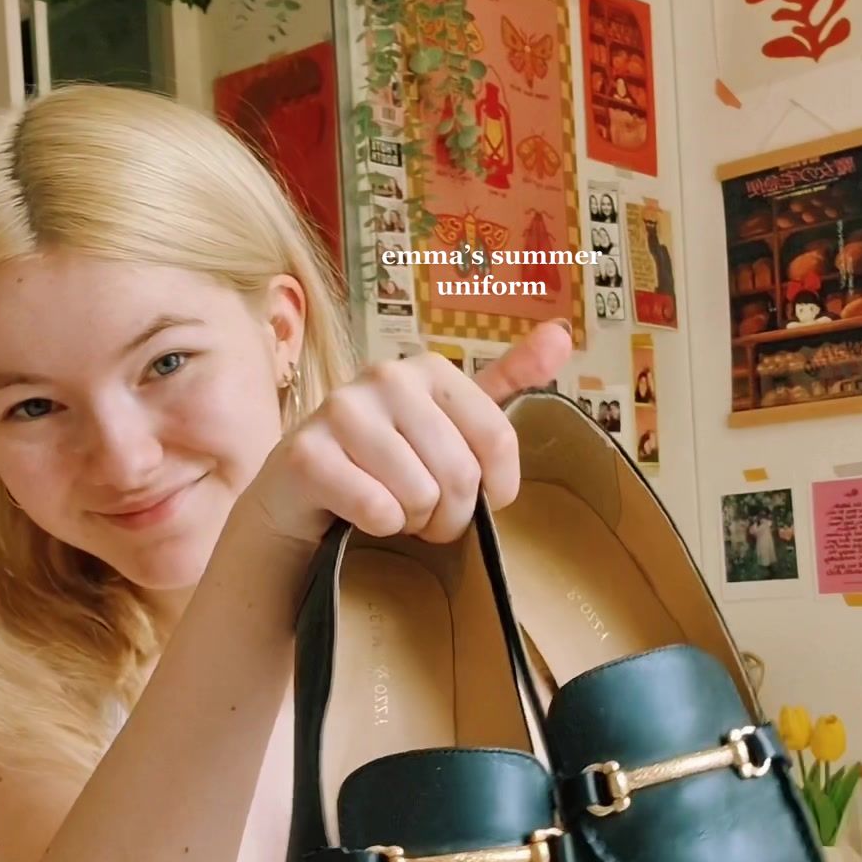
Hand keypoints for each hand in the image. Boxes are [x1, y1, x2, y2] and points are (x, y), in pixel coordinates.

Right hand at [248, 319, 572, 549]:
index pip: (498, 441)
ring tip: (392, 511)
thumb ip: (506, 382)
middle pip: (460, 473)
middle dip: (449, 516)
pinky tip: (358, 517)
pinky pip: (377, 509)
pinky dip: (377, 528)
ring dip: (411, 523)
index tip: (472, 498)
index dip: (493, 490)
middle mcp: (384, 376)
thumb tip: (563, 333)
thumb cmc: (382, 465)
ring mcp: (340, 411)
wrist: (298, 501)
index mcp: (428, 368)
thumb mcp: (449, 423)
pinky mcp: (306, 455)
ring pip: (419, 495)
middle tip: (424, 516)